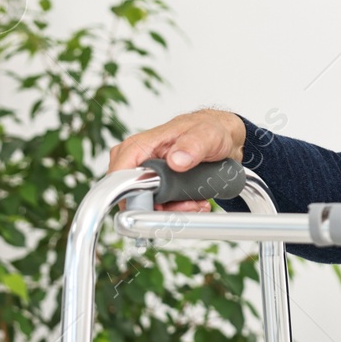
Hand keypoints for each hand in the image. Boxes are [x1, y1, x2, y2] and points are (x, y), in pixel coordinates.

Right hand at [107, 109, 245, 211]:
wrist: (221, 136)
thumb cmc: (209, 130)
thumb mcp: (207, 135)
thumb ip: (193, 145)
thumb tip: (176, 160)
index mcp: (140, 145)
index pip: (119, 176)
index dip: (134, 196)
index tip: (160, 205)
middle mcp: (138, 161)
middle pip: (132, 197)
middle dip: (160, 208)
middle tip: (189, 204)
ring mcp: (145, 174)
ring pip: (147, 206)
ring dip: (172, 211)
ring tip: (196, 203)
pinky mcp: (155, 185)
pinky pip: (158, 206)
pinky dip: (177, 210)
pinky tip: (195, 202)